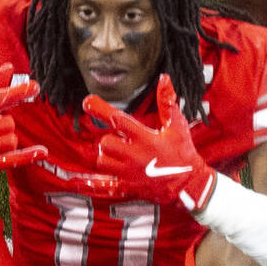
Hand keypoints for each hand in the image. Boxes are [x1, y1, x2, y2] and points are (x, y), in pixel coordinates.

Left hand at [86, 73, 216, 210]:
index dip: (100, 109)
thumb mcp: (177, 125)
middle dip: (107, 138)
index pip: (117, 120)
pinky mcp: (127, 187)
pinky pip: (103, 186)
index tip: (87, 101)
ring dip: (104, 155)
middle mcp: (132, 155)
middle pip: (105, 143)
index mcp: (144, 138)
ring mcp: (128, 173)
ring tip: (114, 152)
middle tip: (116, 137)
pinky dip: (90, 183)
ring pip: (102, 161)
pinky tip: (77, 181)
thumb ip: (167, 101)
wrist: (189, 184)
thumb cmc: (183, 152)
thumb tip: (164, 78)